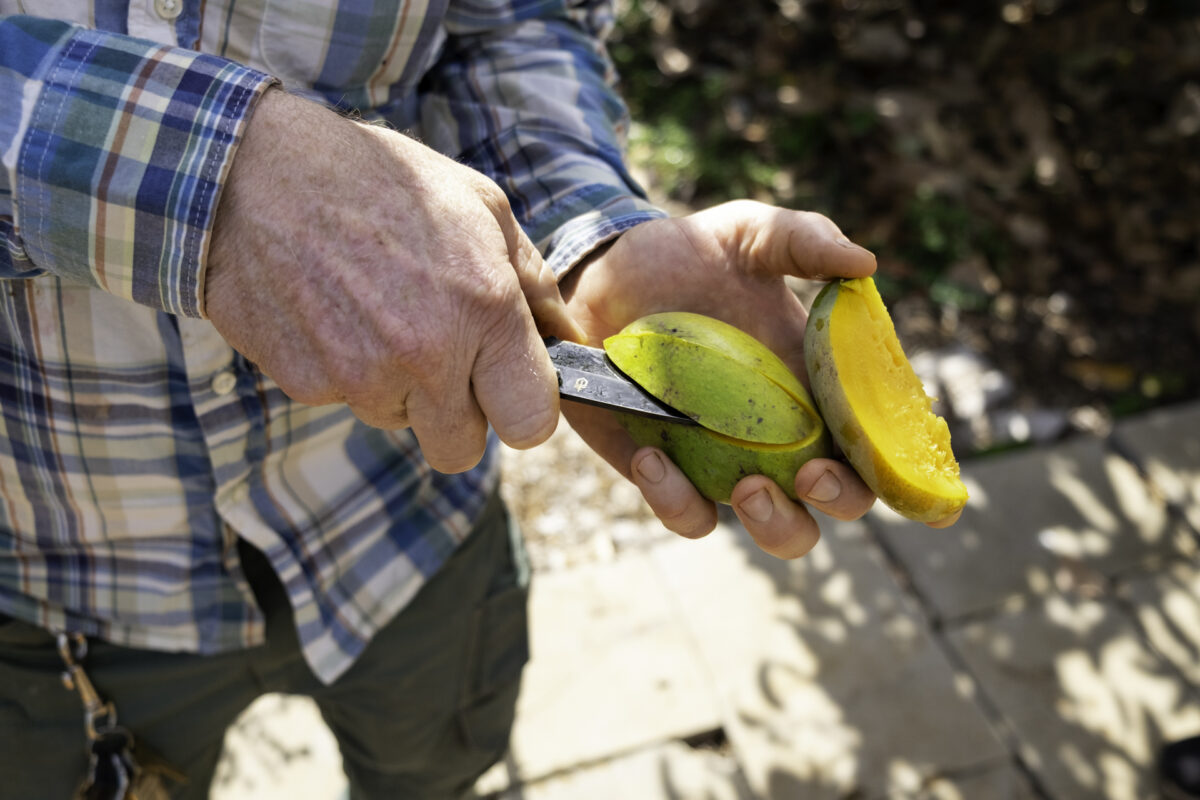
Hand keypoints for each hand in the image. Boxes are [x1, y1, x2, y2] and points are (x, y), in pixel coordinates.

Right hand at [206, 89, 582, 472]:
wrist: (254, 172)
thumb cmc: (379, 179)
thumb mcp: (480, 205)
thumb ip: (533, 282)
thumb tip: (570, 338)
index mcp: (483, 311)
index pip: (532, 424)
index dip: (525, 410)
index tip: (511, 385)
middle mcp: (425, 357)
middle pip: (462, 449)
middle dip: (459, 413)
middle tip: (443, 354)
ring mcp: (360, 378)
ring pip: (402, 424)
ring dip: (400, 387)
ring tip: (378, 310)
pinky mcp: (306, 386)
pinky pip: (347, 402)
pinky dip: (348, 370)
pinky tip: (336, 311)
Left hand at [560, 200, 881, 558]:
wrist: (601, 271)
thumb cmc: (687, 255)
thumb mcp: (748, 234)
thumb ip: (805, 241)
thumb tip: (866, 264)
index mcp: (819, 387)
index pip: (882, 444)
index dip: (914, 478)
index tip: (937, 497)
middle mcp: (784, 435)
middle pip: (838, 501)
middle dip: (838, 499)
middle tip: (810, 475)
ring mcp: (726, 461)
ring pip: (775, 529)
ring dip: (773, 523)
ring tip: (748, 487)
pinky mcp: (666, 473)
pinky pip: (686, 513)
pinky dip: (675, 499)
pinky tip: (652, 454)